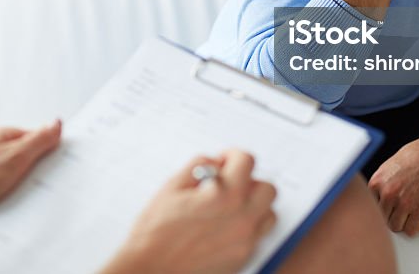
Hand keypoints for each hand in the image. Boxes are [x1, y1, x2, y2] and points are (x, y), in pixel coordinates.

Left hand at [0, 120, 61, 227]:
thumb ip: (38, 140)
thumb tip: (57, 123)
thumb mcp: (15, 157)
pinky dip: (14, 195)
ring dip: (26, 187)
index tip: (62, 165)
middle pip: (33, 158)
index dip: (54, 152)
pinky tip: (13, 203)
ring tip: (26, 196)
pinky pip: (9, 187)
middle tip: (44, 185)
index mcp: (9, 137)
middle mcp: (1, 149)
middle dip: (41, 172)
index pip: (42, 139)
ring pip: (21, 175)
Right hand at [102, 149, 277, 273]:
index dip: (232, 156)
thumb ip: (198, 166)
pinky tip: (225, 228)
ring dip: (254, 205)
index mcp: (224, 195)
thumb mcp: (172, 187)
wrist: (150, 270)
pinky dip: (248, 227)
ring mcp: (245, 241)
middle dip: (249, 180)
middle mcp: (241, 218)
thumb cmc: (155, 232)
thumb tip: (215, 163)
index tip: (223, 162)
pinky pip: (258, 236)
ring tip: (231, 207)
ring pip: (268, 213)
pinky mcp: (242, 258)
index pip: (246, 161)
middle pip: (267, 188)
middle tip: (229, 184)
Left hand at [367, 118, 418, 235]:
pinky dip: (414, 226)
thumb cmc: (416, 156)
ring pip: (395, 226)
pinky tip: (417, 216)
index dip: (381, 205)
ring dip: (402, 221)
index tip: (387, 205)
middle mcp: (387, 193)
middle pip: (382, 218)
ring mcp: (403, 203)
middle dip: (391, 214)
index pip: (370, 205)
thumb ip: (381, 183)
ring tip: (410, 211)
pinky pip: (411, 230)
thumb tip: (375, 199)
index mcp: (377, 181)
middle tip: (401, 207)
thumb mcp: (389, 166)